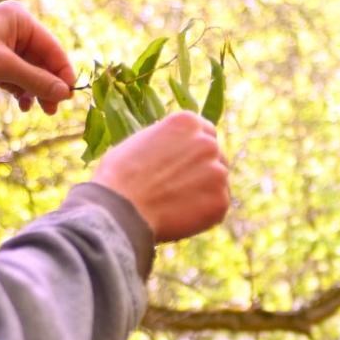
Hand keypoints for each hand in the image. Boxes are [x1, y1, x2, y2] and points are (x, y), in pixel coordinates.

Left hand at [0, 2, 75, 113]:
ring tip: (40, 110)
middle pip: (43, 61)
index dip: (62, 72)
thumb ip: (37, 80)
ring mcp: (3, 46)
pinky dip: (22, 91)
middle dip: (49, 85)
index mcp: (18, 19)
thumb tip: (65, 94)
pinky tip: (22, 104)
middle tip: (53, 109)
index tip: (69, 96)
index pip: (52, 47)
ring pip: (31, 71)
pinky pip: (17, 78)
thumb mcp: (3, 67)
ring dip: (36, 91)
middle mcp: (13, 29)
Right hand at [91, 111, 230, 242]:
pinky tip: (180, 216)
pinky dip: (204, 214)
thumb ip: (168, 140)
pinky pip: (218, 207)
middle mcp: (207, 142)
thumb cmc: (119, 178)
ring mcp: (217, 172)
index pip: (206, 133)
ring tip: (174, 205)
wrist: (119, 210)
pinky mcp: (220, 201)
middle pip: (216, 157)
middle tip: (179, 190)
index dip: (194, 152)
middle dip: (203, 172)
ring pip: (218, 183)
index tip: (184, 166)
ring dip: (204, 193)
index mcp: (188, 122)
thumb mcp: (141, 142)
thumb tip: (177, 148)